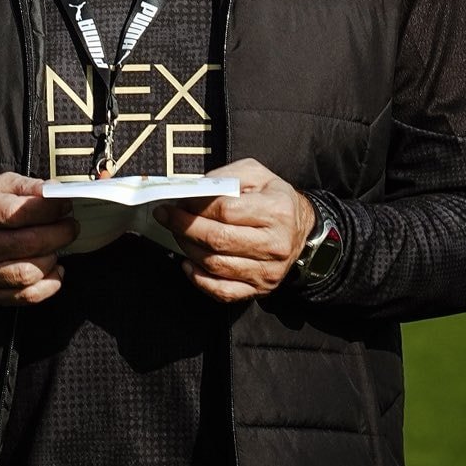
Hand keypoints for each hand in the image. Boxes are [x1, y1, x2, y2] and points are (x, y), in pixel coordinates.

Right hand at [0, 172, 78, 306]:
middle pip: (28, 244)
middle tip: (70, 226)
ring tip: (56, 246)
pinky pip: (28, 296)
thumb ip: (25, 186)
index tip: (65, 204)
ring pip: (29, 273)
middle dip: (59, 233)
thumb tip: (55, 191)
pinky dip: (50, 283)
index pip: (17, 213)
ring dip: (52, 258)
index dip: (48, 209)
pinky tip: (53, 268)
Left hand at [154, 158, 315, 302]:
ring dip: (187, 247)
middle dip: (183, 226)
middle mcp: (276, 244)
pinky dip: (198, 279)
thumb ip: (224, 176)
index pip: (225, 210)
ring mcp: (269, 270)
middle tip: (166, 215)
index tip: (176, 200)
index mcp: (276, 211)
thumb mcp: (255, 174)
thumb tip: (192, 189)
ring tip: (177, 232)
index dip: (194, 205)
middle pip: (217, 239)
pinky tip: (188, 261)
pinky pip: (222, 290)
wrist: (300, 228)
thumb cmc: (272, 198)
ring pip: (215, 264)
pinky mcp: (260, 288)